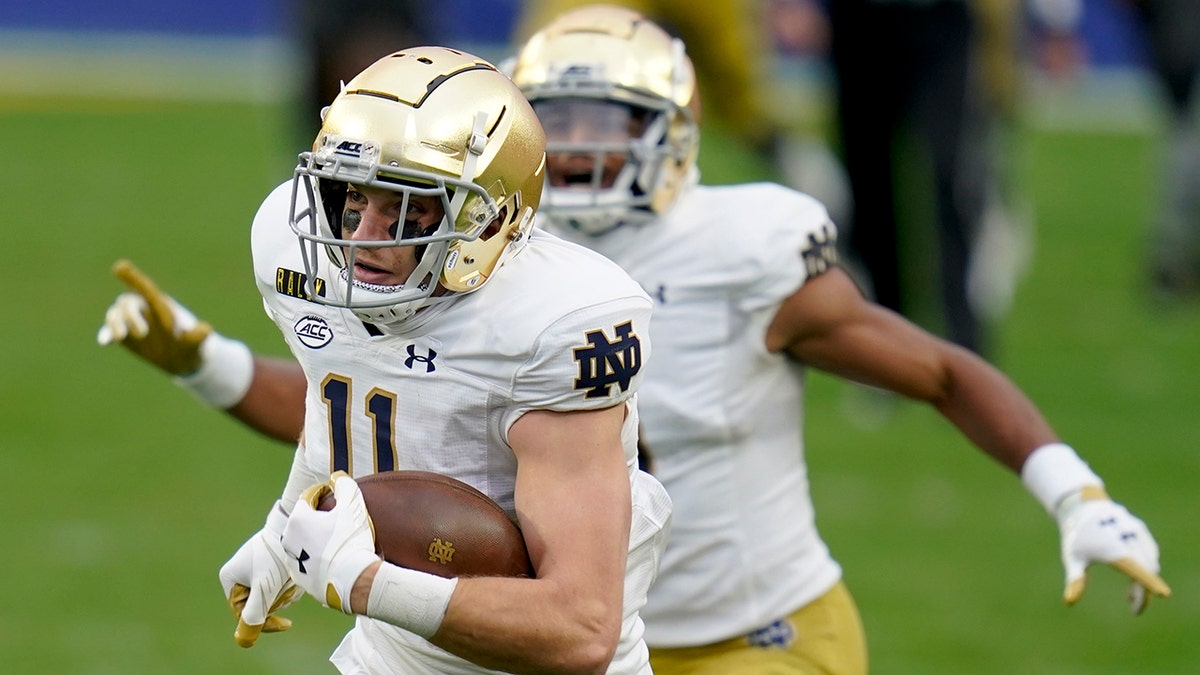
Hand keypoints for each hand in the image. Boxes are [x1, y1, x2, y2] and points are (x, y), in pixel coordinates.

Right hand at [96, 259, 210, 374]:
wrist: (182, 361)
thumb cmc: (192, 348)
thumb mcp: (195, 344)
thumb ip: (197, 337)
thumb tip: (207, 329)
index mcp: (162, 306)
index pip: (147, 290)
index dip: (134, 279)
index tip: (119, 267)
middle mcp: (144, 310)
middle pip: (128, 302)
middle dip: (130, 315)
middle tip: (142, 334)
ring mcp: (132, 323)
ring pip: (115, 314)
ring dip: (114, 322)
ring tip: (120, 337)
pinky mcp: (123, 336)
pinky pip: (109, 331)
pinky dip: (106, 334)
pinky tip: (104, 342)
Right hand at [218, 501, 302, 647]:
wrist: (294, 526)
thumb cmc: (276, 556)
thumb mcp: (264, 589)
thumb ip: (254, 615)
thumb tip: (244, 641)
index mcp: (230, 578)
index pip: (244, 613)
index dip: (265, 621)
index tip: (285, 624)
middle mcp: (239, 573)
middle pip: (260, 604)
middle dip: (278, 599)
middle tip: (288, 584)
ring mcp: (255, 567)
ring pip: (273, 594)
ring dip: (286, 590)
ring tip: (293, 574)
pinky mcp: (270, 562)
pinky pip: (280, 583)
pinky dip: (290, 581)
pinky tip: (296, 571)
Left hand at [282, 472, 379, 613]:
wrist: (352, 580)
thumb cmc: (350, 541)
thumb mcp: (353, 506)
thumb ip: (345, 486)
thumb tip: (338, 478)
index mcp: (297, 519)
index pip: (309, 499)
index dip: (324, 495)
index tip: (337, 498)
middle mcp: (288, 540)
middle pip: (304, 522)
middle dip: (318, 519)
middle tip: (339, 522)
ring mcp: (292, 562)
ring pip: (304, 543)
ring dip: (316, 540)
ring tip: (338, 543)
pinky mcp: (300, 579)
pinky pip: (308, 563)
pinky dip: (318, 560)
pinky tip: (335, 560)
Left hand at [1057, 486, 1171, 613]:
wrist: (1082, 506)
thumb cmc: (1075, 536)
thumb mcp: (1072, 558)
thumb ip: (1076, 580)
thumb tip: (1068, 602)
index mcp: (1112, 548)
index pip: (1135, 568)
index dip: (1150, 582)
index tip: (1163, 594)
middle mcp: (1127, 538)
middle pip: (1147, 570)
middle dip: (1144, 592)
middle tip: (1133, 607)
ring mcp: (1136, 532)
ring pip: (1150, 562)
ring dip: (1146, 581)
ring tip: (1130, 596)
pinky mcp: (1140, 529)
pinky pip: (1150, 552)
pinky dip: (1147, 567)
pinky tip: (1136, 579)